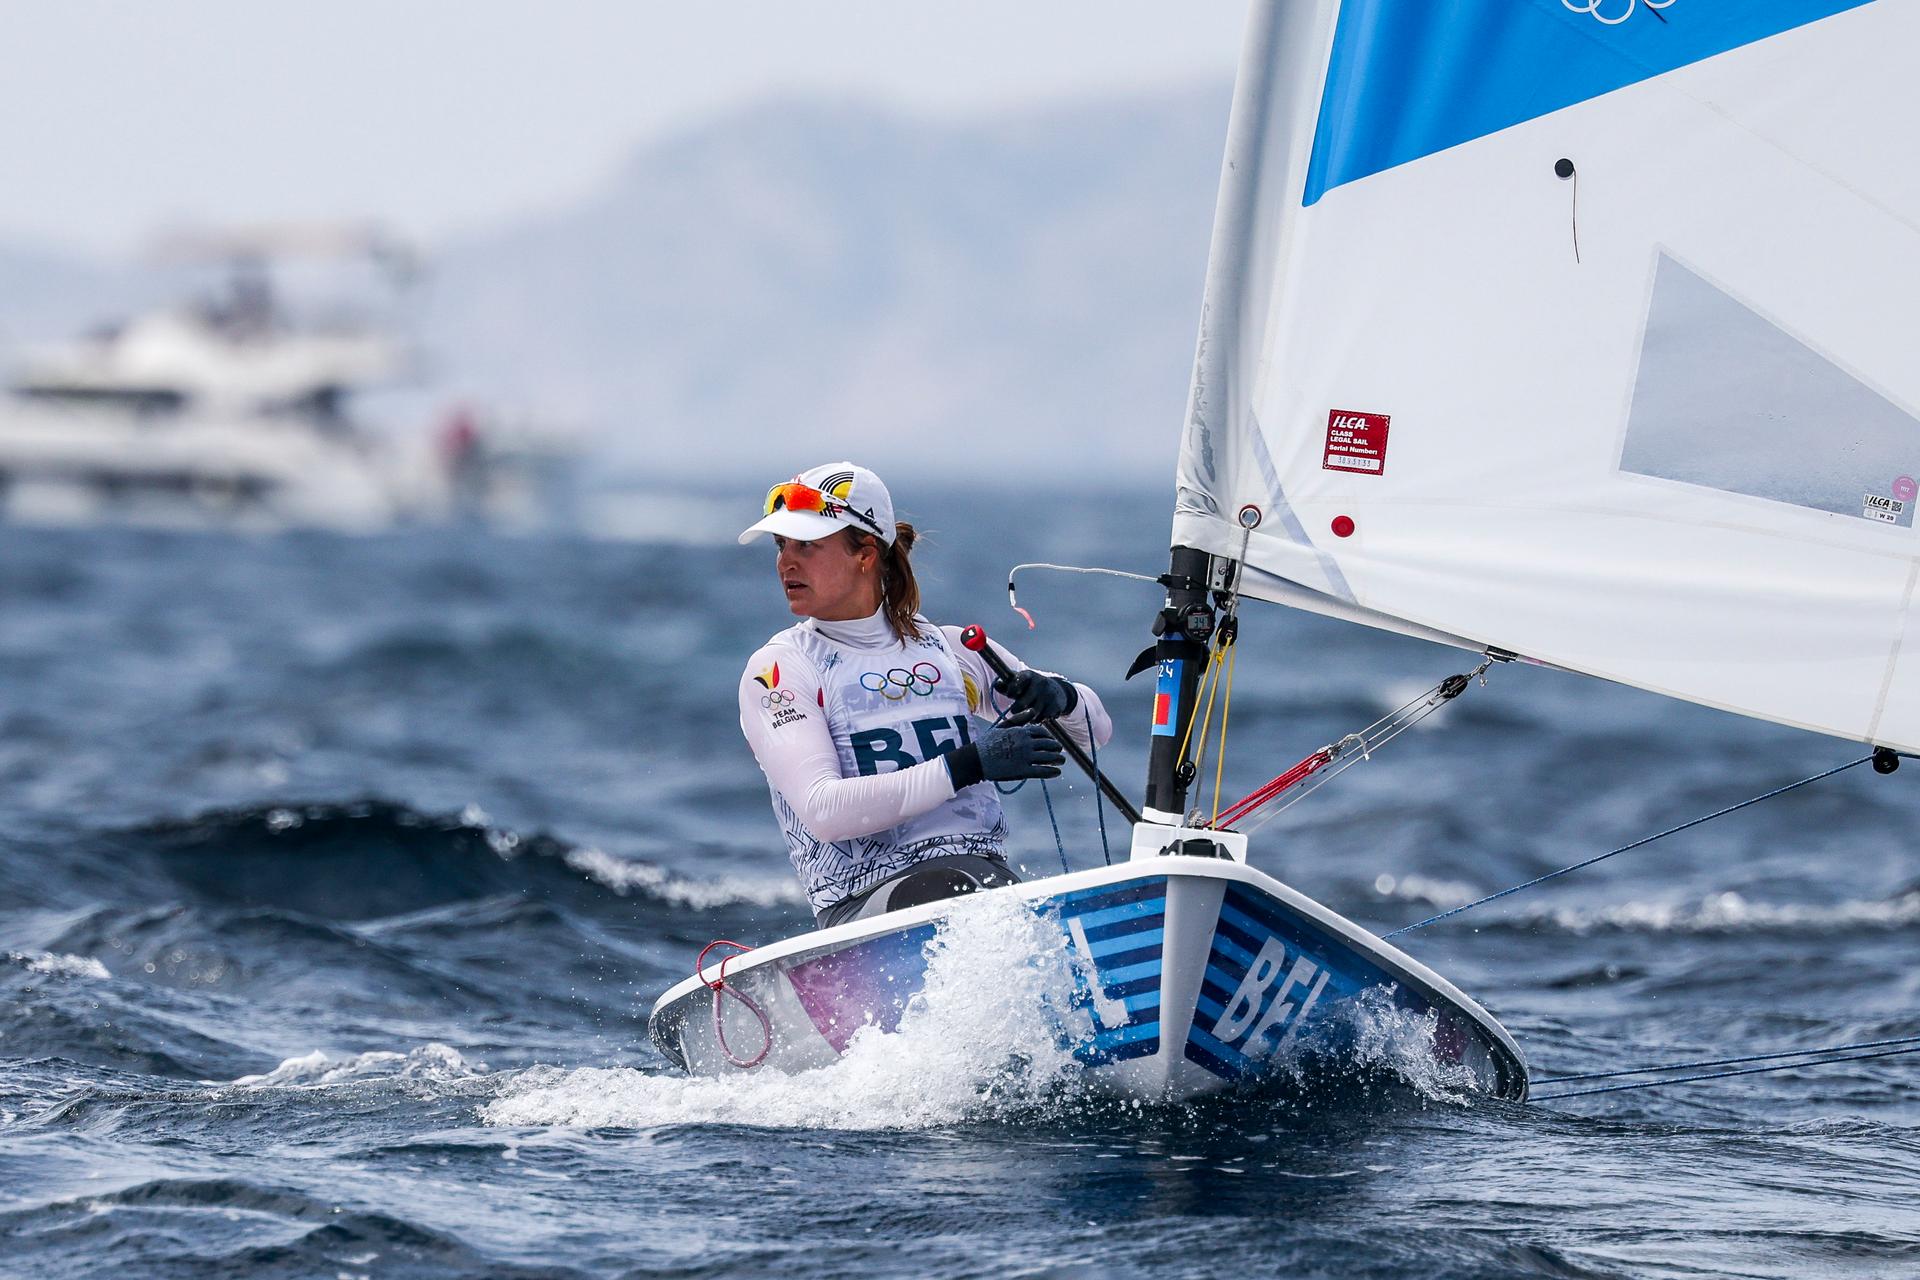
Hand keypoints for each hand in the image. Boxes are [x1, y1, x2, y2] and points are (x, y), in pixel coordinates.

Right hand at [944, 723, 1064, 787]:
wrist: (976, 760)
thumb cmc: (987, 742)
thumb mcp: (1002, 726)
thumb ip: (1019, 719)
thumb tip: (1033, 710)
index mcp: (1021, 732)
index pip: (1042, 732)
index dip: (1049, 737)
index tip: (1051, 740)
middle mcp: (1025, 743)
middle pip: (1048, 744)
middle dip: (1056, 747)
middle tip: (1059, 751)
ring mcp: (1025, 757)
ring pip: (1048, 757)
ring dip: (1058, 759)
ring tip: (1061, 761)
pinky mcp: (1022, 771)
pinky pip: (1042, 771)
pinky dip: (1052, 772)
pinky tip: (1057, 772)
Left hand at [994, 670, 1077, 725]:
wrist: (1057, 691)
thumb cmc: (1031, 688)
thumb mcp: (1020, 683)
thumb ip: (1006, 685)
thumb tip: (996, 685)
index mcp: (1029, 675)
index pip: (1017, 681)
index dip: (1011, 690)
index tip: (1009, 695)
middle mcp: (1040, 683)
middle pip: (1022, 703)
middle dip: (1016, 709)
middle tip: (1015, 710)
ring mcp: (1049, 694)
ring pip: (1032, 713)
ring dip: (1027, 716)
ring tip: (1026, 713)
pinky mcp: (1056, 705)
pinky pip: (1042, 718)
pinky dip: (1038, 720)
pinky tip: (1038, 715)